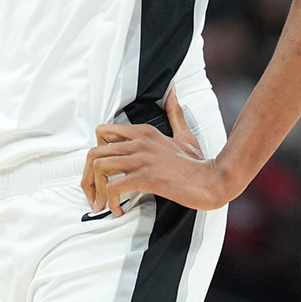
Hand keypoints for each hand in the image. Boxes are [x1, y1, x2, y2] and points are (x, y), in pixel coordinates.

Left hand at [82, 87, 229, 214]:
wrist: (212, 180)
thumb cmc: (197, 163)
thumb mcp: (184, 134)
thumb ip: (175, 113)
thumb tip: (173, 91)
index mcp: (143, 131)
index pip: (102, 132)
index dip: (95, 154)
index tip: (100, 173)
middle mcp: (138, 142)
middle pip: (94, 152)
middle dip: (88, 176)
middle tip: (93, 194)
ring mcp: (142, 158)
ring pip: (99, 167)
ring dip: (96, 190)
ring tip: (103, 205)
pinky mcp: (146, 177)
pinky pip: (115, 187)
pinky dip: (111, 201)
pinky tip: (119, 210)